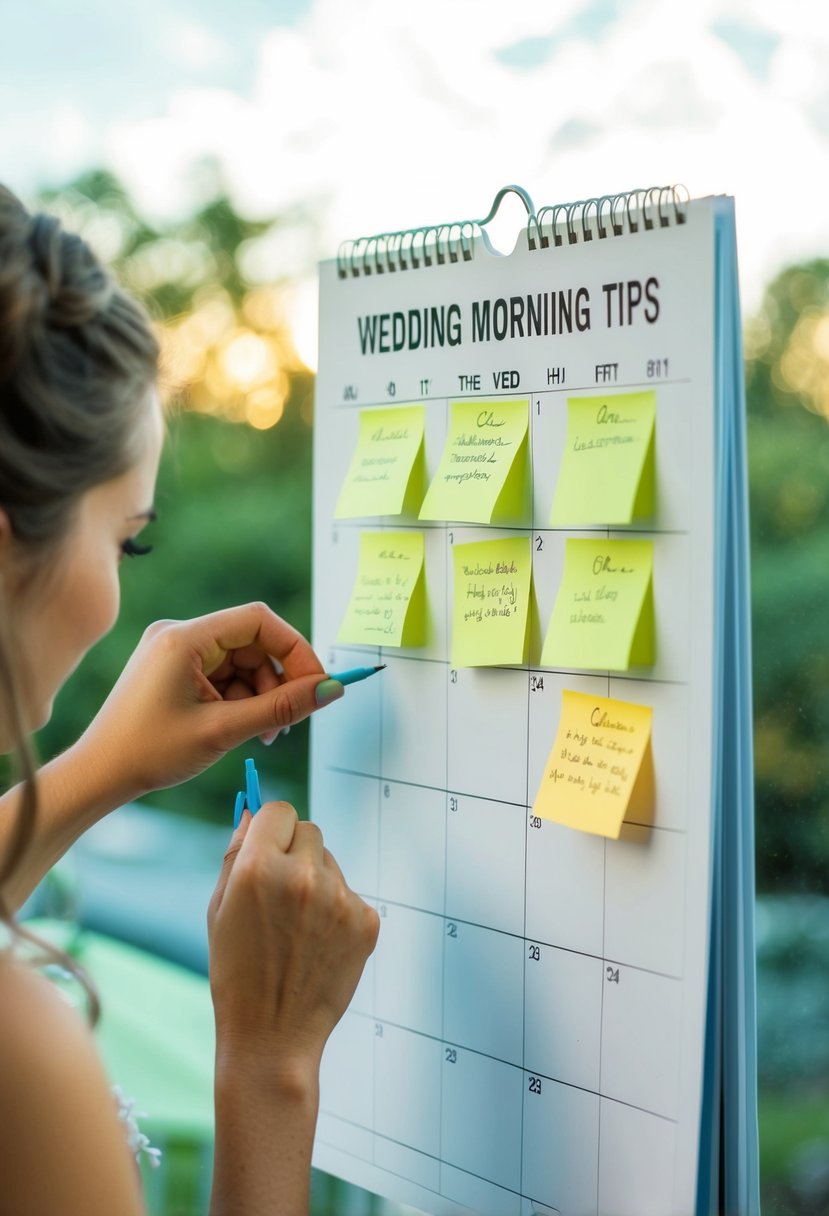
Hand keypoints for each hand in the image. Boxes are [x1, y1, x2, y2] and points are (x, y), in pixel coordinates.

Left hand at [75, 602, 339, 803]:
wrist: (99, 775)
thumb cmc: (149, 753)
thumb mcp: (224, 730)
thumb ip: (282, 708)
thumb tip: (331, 690)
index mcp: (186, 638)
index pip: (259, 620)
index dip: (295, 650)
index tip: (316, 685)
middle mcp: (180, 635)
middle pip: (253, 643)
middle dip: (278, 681)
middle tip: (288, 723)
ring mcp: (175, 651)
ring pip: (242, 662)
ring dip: (261, 695)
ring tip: (262, 735)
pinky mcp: (174, 669)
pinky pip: (223, 674)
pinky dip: (240, 699)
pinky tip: (240, 728)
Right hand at [207, 802, 379, 1073]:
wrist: (272, 1037)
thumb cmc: (236, 973)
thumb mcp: (219, 909)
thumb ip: (235, 854)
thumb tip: (251, 812)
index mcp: (259, 868)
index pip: (279, 810)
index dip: (271, 827)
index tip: (269, 844)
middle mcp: (303, 876)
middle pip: (309, 830)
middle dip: (294, 851)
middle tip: (280, 890)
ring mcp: (339, 899)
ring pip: (331, 864)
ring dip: (316, 882)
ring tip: (296, 929)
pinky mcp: (366, 921)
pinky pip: (350, 895)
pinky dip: (337, 912)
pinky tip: (317, 945)